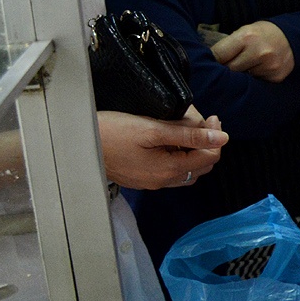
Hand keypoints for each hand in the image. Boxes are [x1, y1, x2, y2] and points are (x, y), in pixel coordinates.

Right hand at [97, 107, 226, 190]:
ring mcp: (151, 182)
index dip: (216, 136)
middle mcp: (162, 181)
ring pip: (187, 170)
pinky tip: (170, 142)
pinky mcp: (140, 179)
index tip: (213, 118)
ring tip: (188, 130)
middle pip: (201, 166)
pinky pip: (170, 171)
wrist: (77, 143)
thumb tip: (222, 137)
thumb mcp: (153, 129)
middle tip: (205, 121)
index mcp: (168, 170)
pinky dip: (178, 157)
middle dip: (208, 144)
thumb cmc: (112, 132)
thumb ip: (189, 135)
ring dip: (194, 152)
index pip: (210, 157)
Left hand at [211, 20, 294, 80]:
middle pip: (229, 70)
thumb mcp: (244, 32)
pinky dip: (253, 79)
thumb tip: (210, 63)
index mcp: (246, 37)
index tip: (207, 64)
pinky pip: (256, 83)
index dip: (211, 60)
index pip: (219, 55)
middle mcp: (258, 52)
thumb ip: (228, 46)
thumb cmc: (262, 34)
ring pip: (242, 79)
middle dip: (225, 69)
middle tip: (224, 68)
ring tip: (245, 67)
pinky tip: (257, 70)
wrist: (292, 37)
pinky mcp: (276, 77)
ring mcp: (269, 66)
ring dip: (240, 75)